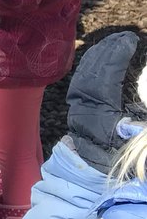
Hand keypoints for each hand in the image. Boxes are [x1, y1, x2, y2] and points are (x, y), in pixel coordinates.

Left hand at [67, 31, 139, 173]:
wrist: (102, 181)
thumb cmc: (125, 159)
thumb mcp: (137, 139)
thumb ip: (137, 116)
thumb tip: (138, 92)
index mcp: (100, 120)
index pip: (103, 80)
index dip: (115, 58)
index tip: (129, 41)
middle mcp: (85, 113)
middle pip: (91, 74)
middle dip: (108, 52)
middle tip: (125, 37)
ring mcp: (80, 112)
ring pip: (85, 77)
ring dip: (100, 57)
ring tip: (117, 42)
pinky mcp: (80, 112)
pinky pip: (84, 84)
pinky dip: (94, 68)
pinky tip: (105, 57)